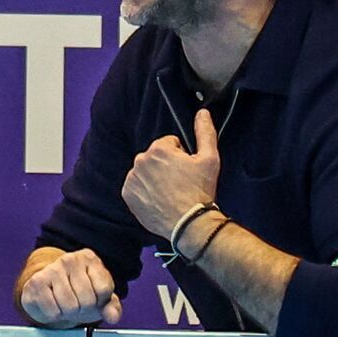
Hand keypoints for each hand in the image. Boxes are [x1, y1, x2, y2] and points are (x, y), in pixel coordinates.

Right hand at [18, 249, 121, 327]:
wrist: (47, 289)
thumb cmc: (76, 292)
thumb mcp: (98, 298)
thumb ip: (111, 307)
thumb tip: (113, 317)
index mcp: (89, 259)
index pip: (104, 289)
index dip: (100, 301)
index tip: (94, 298)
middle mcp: (70, 260)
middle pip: (87, 300)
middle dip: (83, 309)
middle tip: (77, 304)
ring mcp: (52, 269)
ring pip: (70, 307)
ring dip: (68, 313)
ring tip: (64, 304)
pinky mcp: (37, 282)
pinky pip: (53, 311)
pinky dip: (54, 315)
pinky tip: (53, 304)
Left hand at [122, 109, 219, 237]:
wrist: (188, 223)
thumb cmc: (200, 191)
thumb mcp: (209, 159)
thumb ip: (205, 132)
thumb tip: (202, 113)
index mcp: (158, 149)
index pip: (169, 144)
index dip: (181, 156)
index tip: (186, 171)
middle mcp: (141, 161)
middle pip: (155, 157)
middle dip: (166, 166)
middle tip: (179, 183)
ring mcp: (132, 179)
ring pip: (145, 171)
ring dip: (154, 178)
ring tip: (170, 193)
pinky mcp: (127, 195)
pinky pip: (136, 186)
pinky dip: (144, 191)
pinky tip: (158, 199)